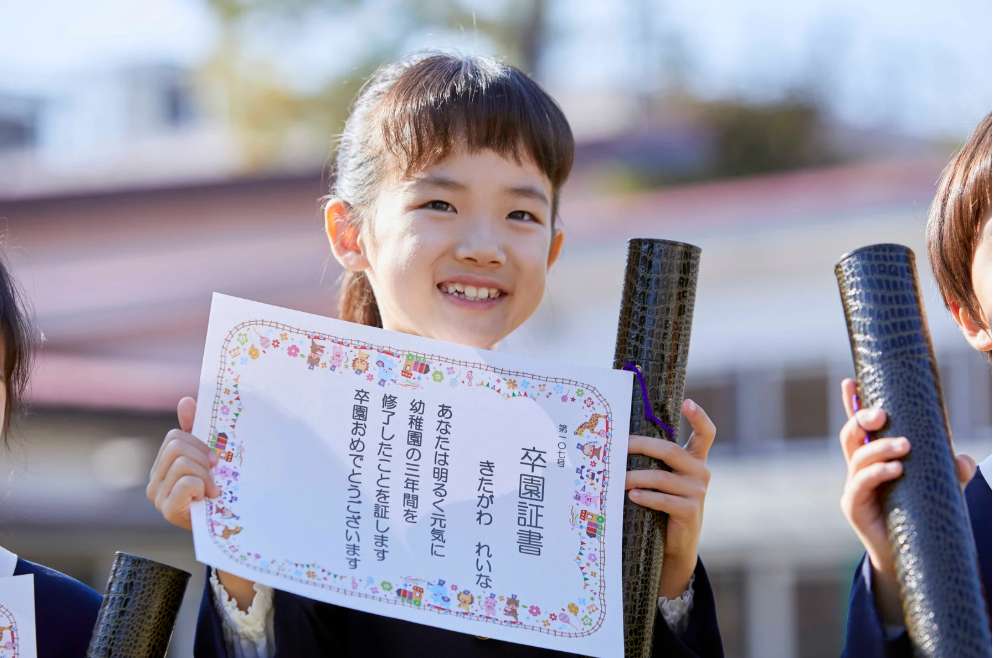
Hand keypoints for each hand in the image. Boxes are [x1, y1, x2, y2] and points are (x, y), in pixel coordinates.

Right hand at [146, 397, 219, 529]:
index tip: (214, 460)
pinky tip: (207, 499)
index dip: (199, 443)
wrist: (226, 526)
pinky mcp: (169, 510)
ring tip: (212, 490)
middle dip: (202, 458)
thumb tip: (186, 401)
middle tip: (215, 476)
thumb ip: (196, 431)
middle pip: (177, 446)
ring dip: (206, 475)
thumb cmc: (218, 491)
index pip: (174, 437)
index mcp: (162, 466)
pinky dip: (202, 486)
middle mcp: (154, 482)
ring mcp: (159, 497)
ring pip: (183, 463)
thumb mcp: (209, 458)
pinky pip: (186, 482)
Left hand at [626, 399, 715, 597]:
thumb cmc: (664, 504)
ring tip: (615, 480)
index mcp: (695, 459)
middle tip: (618, 446)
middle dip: (641, 445)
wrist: (677, 544)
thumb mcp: (664, 479)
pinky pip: (663, 500)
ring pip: (661, 477)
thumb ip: (654, 461)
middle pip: (670, 451)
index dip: (699, 417)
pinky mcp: (690, 511)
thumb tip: (617, 443)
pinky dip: (645, 497)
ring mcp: (698, 492)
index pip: (706, 434)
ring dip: (635, 477)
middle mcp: (701, 472)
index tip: (688, 402)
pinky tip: (631, 496)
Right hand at [837, 378, 974, 623]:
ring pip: (857, 456)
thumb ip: (951, 472)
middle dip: (861, 418)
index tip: (851, 381)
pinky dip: (877, 473)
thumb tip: (964, 459)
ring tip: (906, 447)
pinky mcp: (854, 506)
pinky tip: (896, 469)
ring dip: (880, 447)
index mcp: (873, 458)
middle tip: (883, 414)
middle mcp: (858, 468)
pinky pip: (860, 483)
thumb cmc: (918, 515)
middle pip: (851, 435)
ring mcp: (853, 486)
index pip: (860, 426)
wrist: (906, 558)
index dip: (853, 404)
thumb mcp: (938, 489)